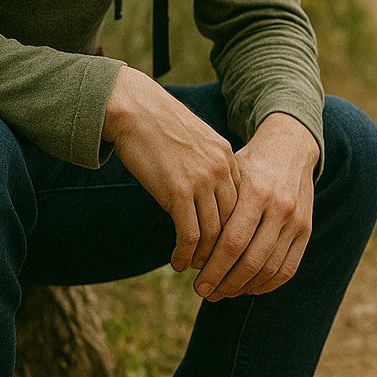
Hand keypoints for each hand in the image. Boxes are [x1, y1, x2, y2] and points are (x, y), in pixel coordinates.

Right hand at [103, 65, 239, 271]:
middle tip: (216, 267)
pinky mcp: (178, 191)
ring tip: (195, 268)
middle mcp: (221, 171)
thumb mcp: (196, 143)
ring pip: (214, 233)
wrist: (133, 108)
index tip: (230, 247)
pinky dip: (185, 253)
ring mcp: (202, 181)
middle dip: (226, 250)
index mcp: (229, 159)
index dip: (237, 230)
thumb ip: (210, 167)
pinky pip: (189, 234)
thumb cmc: (160, 126)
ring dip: (205, 257)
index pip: (243, 205)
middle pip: (234, 223)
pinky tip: (177, 261)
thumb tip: (210, 197)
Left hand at [191, 111, 318, 300]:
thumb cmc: (249, 164)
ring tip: (224, 292)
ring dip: (244, 287)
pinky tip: (249, 288)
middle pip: (250, 260)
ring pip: (269, 268)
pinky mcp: (306, 230)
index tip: (196, 282)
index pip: (232, 242)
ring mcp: (296, 220)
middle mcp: (280, 207)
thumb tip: (189, 248)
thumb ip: (215, 208)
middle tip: (205, 293)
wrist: (290, 149)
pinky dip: (268, 284)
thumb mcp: (228, 175)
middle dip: (225, 282)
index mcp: (255, 192)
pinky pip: (288, 267)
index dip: (214, 268)